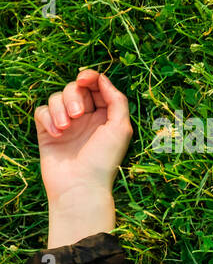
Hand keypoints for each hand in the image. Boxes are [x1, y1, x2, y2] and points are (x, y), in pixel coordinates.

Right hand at [34, 69, 133, 205]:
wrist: (80, 186)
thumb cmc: (104, 159)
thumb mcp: (120, 128)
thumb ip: (117, 100)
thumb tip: (103, 79)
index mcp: (106, 115)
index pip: (96, 86)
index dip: (90, 78)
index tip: (84, 79)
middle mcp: (86, 118)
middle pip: (75, 88)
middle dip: (74, 96)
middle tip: (78, 116)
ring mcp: (66, 124)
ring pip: (56, 97)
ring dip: (60, 109)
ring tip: (66, 128)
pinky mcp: (48, 131)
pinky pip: (41, 111)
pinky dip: (48, 119)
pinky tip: (57, 134)